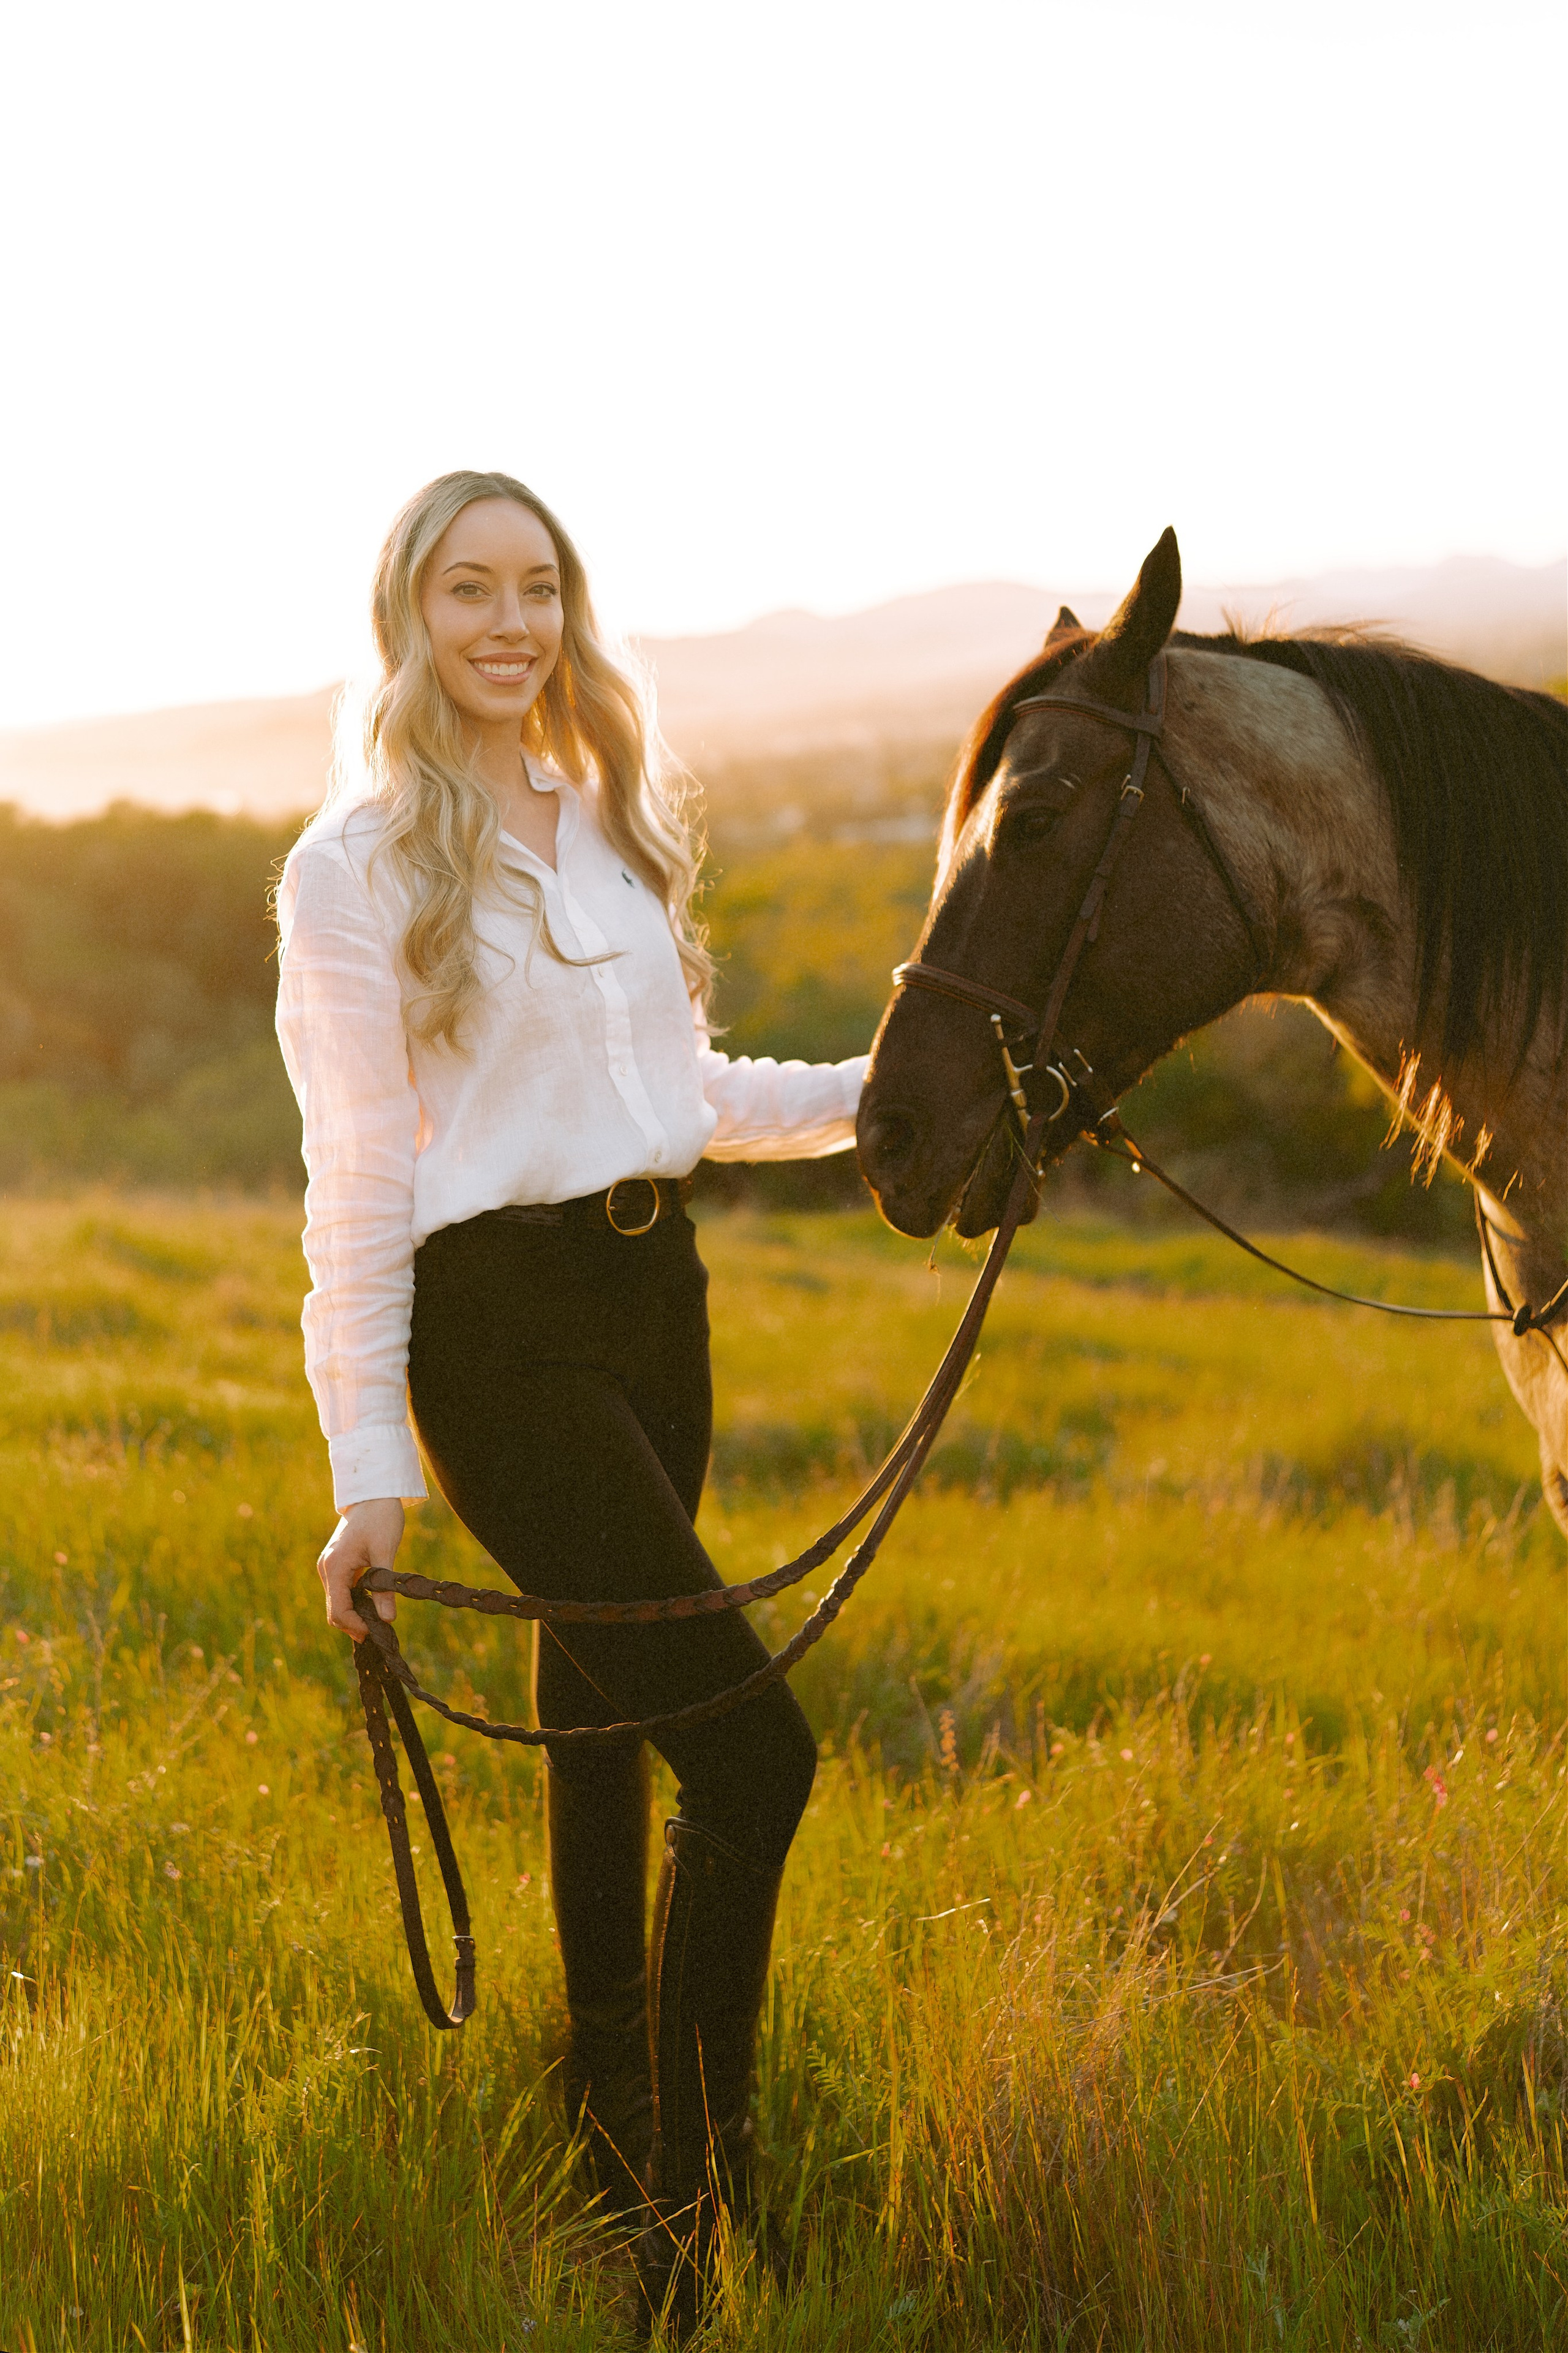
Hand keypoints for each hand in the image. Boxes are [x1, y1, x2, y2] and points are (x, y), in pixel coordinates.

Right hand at [317, 1498, 404, 1640]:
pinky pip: (342, 1591)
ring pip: (337, 1602)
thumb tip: (388, 1619)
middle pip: (334, 1610)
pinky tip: (372, 1606)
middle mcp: (327, 1569)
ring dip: (354, 1615)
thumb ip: (385, 1587)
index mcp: (335, 1566)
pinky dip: (354, 1603)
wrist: (374, 1494)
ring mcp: (330, 1567)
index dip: (355, 1626)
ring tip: (378, 1621)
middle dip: (354, 1625)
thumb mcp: (385, 1552)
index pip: (338, 1610)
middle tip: (378, 1633)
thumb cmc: (381, 1518)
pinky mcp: (337, 1565)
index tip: (376, 1632)